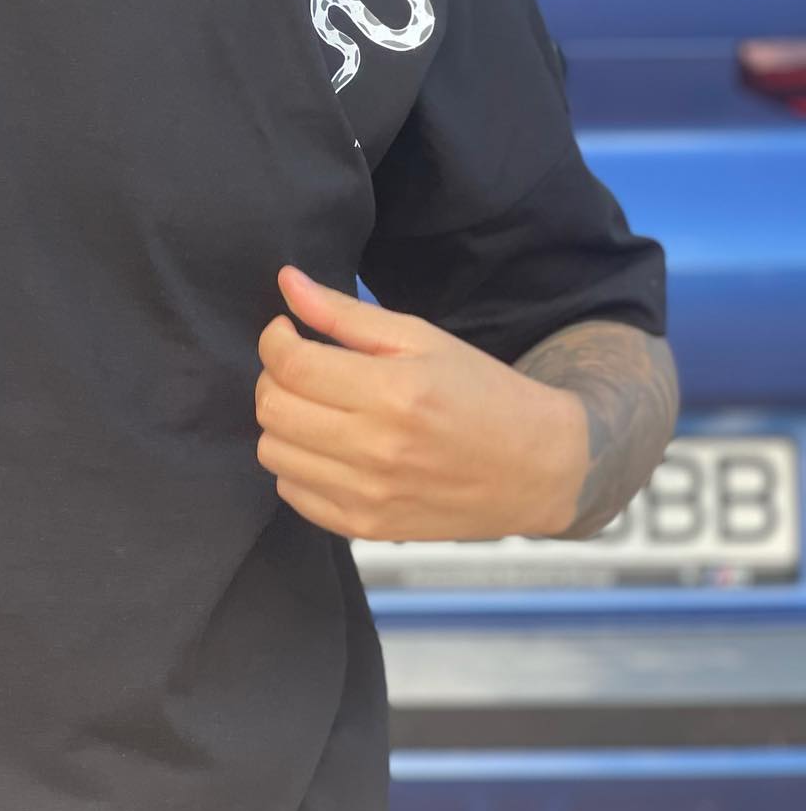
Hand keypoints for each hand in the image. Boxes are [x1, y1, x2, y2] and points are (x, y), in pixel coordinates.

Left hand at [254, 266, 586, 541]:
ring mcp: (369, 496)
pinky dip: (297, 465)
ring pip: (273, 452)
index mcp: (392, 393)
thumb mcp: (420, 337)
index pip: (290, 364)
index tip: (286, 330)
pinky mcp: (367, 528)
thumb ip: (346, 313)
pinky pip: (293, 493)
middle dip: (274, 377)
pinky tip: (328, 446)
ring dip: (283, 422)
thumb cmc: (481, 392)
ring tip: (317, 407)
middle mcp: (376, 450)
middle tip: (302, 366)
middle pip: (273, 409)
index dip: (274, 339)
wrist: (537, 467)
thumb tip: (286, 282)